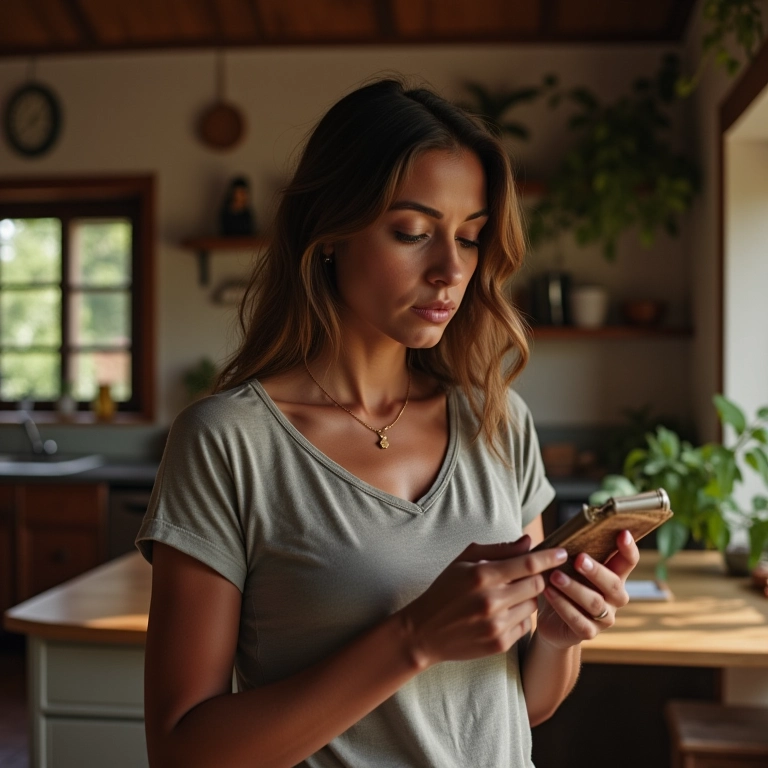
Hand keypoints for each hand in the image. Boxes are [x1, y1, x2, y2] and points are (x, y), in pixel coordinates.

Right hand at [397, 536, 568, 668]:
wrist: (425, 631)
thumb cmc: (444, 590)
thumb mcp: (464, 562)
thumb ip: (498, 550)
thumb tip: (528, 541)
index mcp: (482, 575)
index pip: (527, 564)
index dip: (548, 557)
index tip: (562, 552)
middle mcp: (492, 600)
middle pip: (537, 585)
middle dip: (537, 577)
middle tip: (527, 575)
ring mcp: (497, 624)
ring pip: (533, 605)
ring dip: (528, 597)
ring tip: (509, 594)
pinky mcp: (500, 643)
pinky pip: (527, 625)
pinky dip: (521, 616)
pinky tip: (503, 613)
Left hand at [536, 530, 639, 649]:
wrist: (551, 621)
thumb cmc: (561, 584)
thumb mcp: (565, 565)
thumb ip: (568, 549)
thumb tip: (559, 530)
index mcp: (613, 575)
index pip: (628, 561)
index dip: (628, 548)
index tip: (623, 533)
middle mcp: (614, 597)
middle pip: (613, 584)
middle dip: (596, 571)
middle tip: (579, 558)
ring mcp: (604, 617)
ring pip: (594, 603)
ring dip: (574, 588)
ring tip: (555, 576)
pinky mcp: (588, 632)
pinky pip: (578, 620)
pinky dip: (562, 605)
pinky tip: (548, 592)